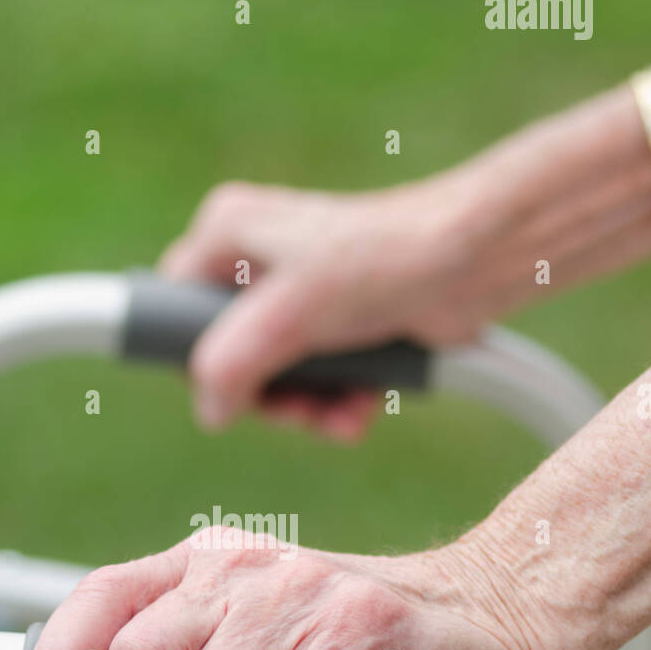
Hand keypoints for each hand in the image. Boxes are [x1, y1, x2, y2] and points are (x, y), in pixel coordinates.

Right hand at [159, 75, 650, 438]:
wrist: (477, 261)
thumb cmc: (384, 260)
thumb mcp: (291, 312)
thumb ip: (231, 362)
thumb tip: (210, 412)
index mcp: (227, 233)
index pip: (172, 308)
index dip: (192, 359)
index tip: (226, 390)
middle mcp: (258, 260)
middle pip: (227, 356)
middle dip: (266, 396)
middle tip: (295, 409)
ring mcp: (301, 295)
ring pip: (275, 377)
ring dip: (307, 408)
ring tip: (338, 416)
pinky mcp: (340, 324)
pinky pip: (317, 379)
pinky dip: (336, 403)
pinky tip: (360, 412)